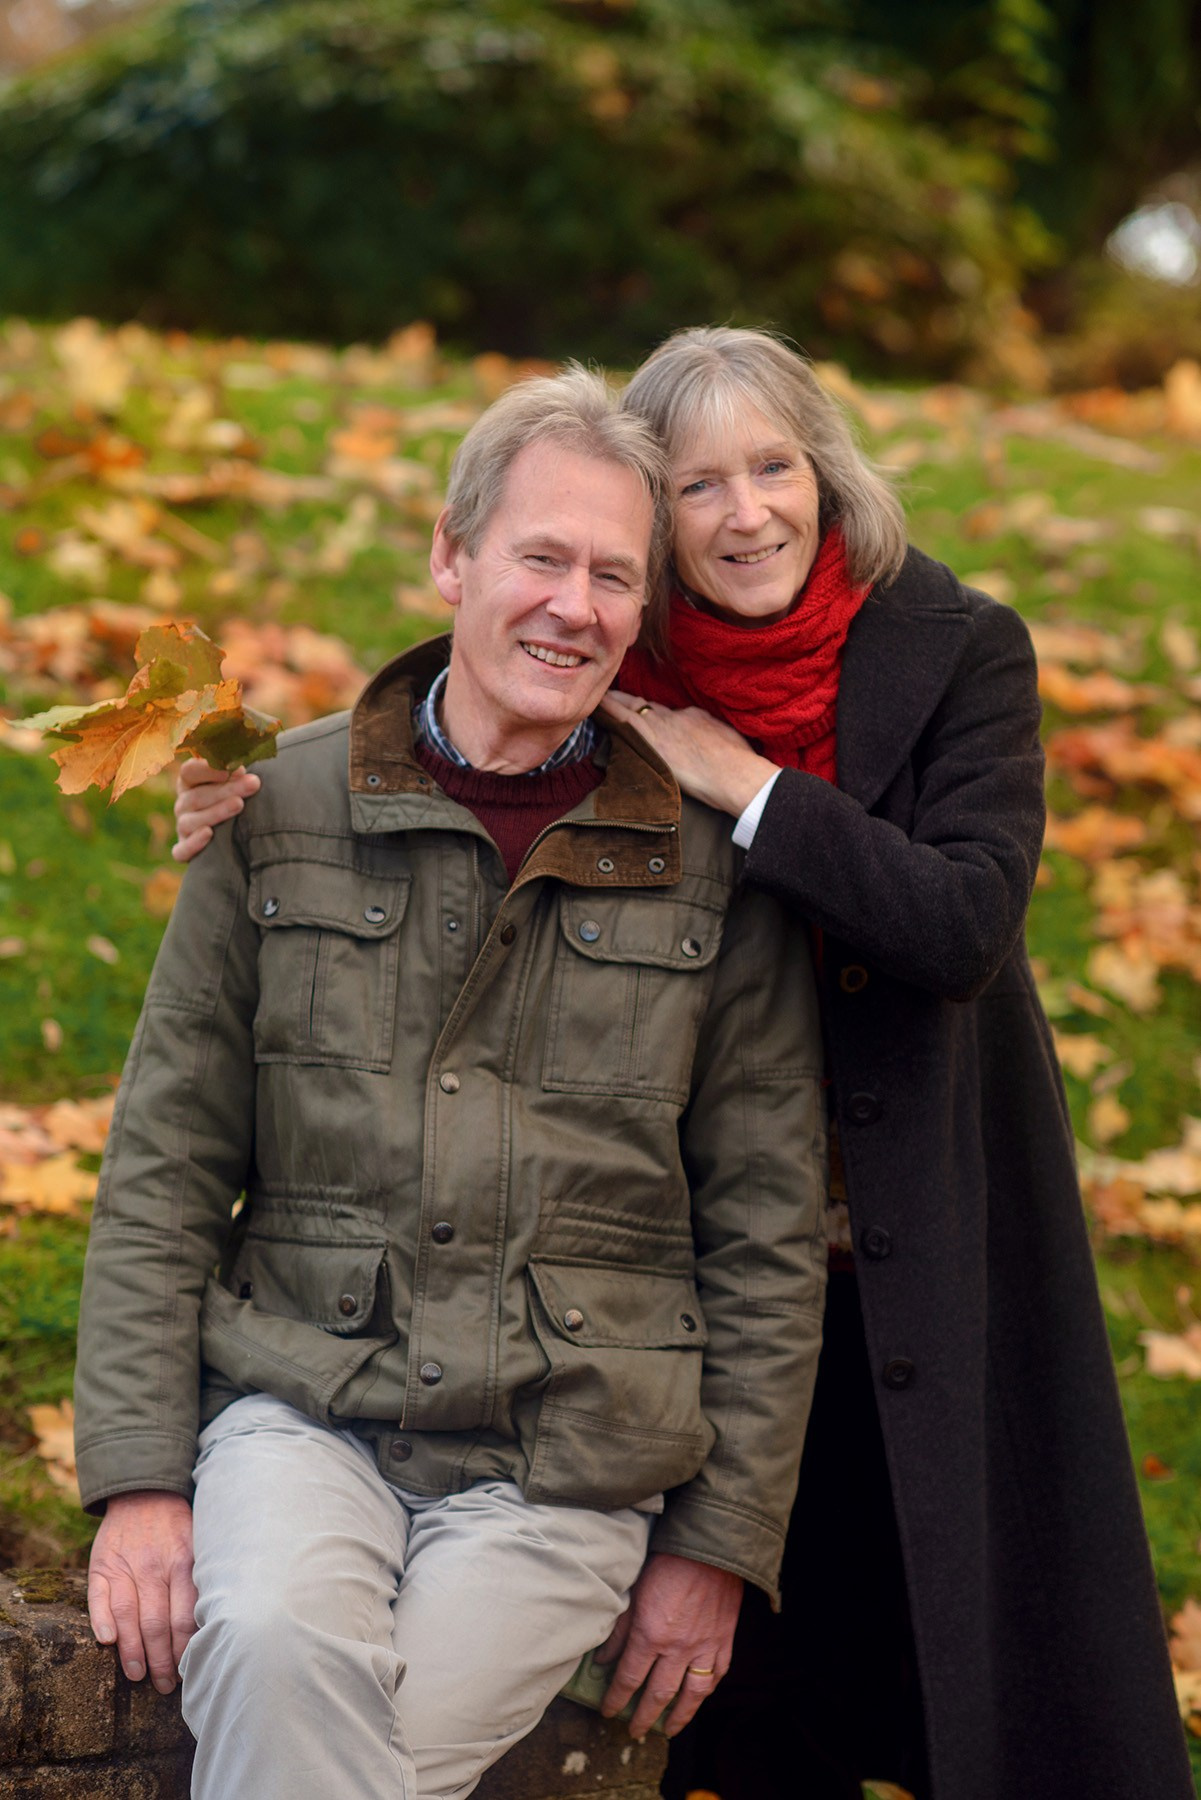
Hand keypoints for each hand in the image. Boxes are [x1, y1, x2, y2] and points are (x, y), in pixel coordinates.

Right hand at [87, 1490, 196, 1691]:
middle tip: (164, 1686)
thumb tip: (217, 1625)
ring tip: (137, 1676)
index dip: (184, 1650)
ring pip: (128, 1614)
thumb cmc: (180, 1527)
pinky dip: (101, 1619)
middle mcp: (155, 1565)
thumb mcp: (201, 1545)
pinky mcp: (101, 1563)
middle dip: (160, 1660)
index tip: (188, 1673)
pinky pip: (98, 1596)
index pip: (184, 1617)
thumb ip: (202, 1581)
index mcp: (184, 1563)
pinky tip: (107, 1641)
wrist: (145, 1491)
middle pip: (156, 1622)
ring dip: (132, 1650)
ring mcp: (126, 1564)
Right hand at [172, 760, 259, 861]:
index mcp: (190, 783)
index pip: (190, 771)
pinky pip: (182, 850)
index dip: (207, 769)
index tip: (229, 768)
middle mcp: (183, 805)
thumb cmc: (235, 802)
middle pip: (196, 796)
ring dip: (215, 812)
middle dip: (225, 790)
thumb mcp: (234, 785)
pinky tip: (208, 833)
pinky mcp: (183, 850)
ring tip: (239, 804)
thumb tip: (239, 768)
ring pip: (190, 821)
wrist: (236, 841)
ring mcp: (182, 828)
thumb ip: (235, 776)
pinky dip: (193, 843)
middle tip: (252, 784)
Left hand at [594, 1552, 742, 1738]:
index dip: (616, 1699)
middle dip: (643, 1717)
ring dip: (679, 1717)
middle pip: (658, 1694)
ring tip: (668, 1730)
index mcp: (650, 1634)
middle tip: (634, 1731)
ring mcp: (704, 1647)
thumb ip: (619, 1628)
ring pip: (691, 1694)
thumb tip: (602, 1659)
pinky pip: (717, 1674)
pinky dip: (707, 1690)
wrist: (709, 1545)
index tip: (608, 1711)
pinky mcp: (724, 1640)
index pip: (628, 1679)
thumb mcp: (634, 1590)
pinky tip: (699, 1698)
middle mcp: (677, 1648)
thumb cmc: (667, 1561)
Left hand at [601, 691, 778, 818]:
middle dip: (630, 701)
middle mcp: (676, 718)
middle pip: (647, 706)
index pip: (669, 713)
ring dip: (615, 703)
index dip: (655, 713)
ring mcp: (662, 728)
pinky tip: (598, 709)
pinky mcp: (652, 742)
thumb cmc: (741, 763)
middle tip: (613, 695)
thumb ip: (714, 736)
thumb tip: (715, 740)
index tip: (647, 712)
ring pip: (632, 709)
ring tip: (600, 698)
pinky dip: (611, 713)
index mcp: (695, 717)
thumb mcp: (729, 739)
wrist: (736, 774)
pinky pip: (625, 722)